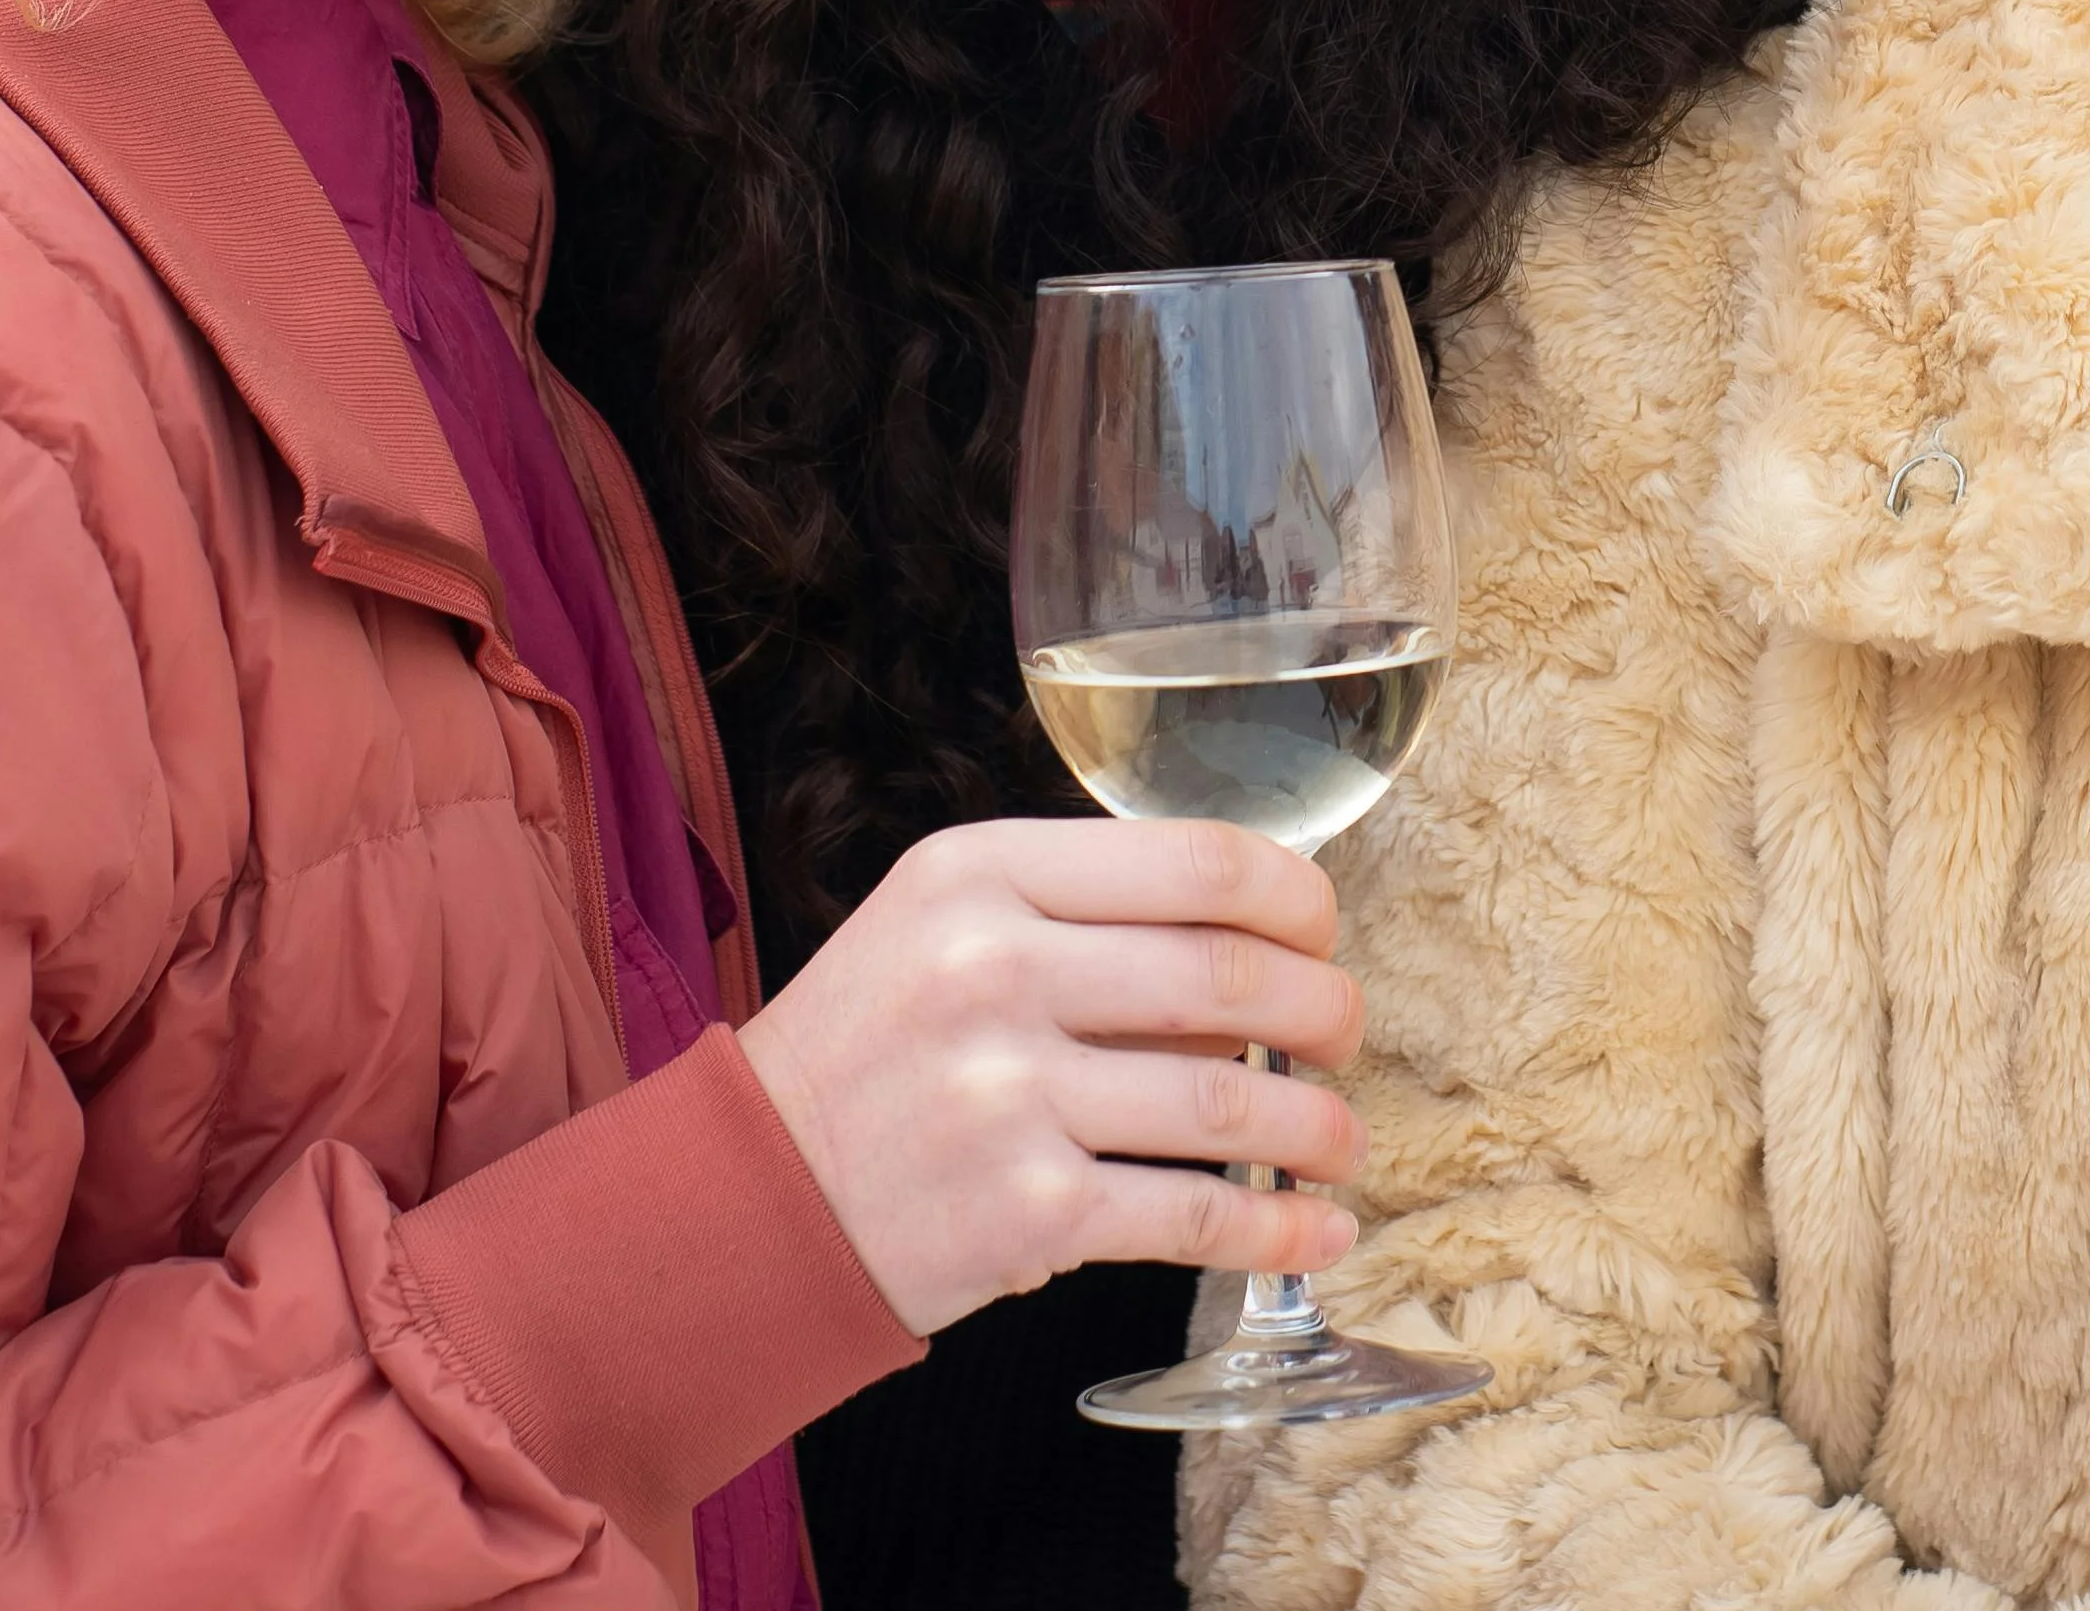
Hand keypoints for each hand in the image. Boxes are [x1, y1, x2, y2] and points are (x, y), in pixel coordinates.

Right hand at [740, 815, 1370, 1334]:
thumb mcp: (945, 930)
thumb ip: (1083, 920)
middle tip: (1345, 1034)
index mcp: (979, 874)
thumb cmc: (869, 1051)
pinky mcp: (1025, 1211)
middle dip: (1325, 1009)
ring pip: (1231, 1101)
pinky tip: (1318, 1231)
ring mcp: (1007, 1094)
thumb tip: (1262, 951)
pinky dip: (1279, 1229)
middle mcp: (992, 970)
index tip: (1322, 929)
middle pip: (1231, 973)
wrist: (744, 1196)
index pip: (1197, 858)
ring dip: (1319, 1127)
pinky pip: (1196, 1214)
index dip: (1298, 897)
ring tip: (1343, 1140)